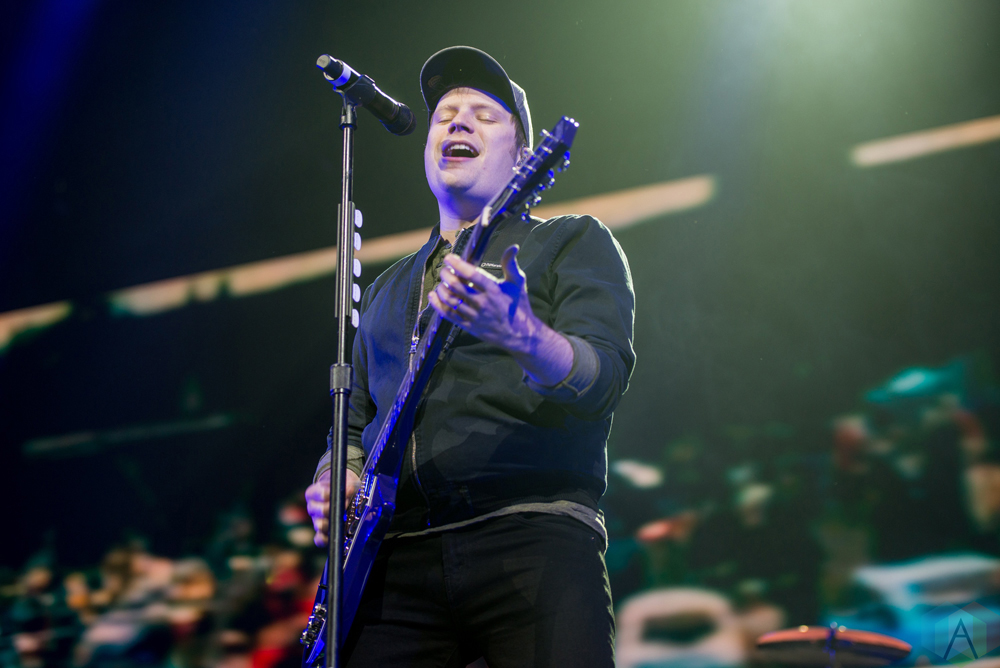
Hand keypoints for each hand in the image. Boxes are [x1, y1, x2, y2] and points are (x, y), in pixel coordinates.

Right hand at [305, 468, 360, 546]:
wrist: (344, 494)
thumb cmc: (343, 487)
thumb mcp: (346, 481)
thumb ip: (348, 484)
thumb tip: (350, 488)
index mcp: (313, 493)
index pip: (317, 494)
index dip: (329, 494)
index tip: (343, 491)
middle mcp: (312, 507)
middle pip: (319, 511)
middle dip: (334, 508)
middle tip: (346, 504)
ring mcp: (316, 521)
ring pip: (319, 525)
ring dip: (333, 522)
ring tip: (343, 518)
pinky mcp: (322, 532)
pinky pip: (319, 540)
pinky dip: (326, 539)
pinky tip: (335, 535)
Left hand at [429, 233, 573, 386]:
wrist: (520, 334)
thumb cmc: (518, 305)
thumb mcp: (518, 283)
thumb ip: (510, 264)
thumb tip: (512, 247)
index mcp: (494, 290)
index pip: (472, 274)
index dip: (458, 264)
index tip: (449, 258)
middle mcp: (483, 303)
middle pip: (457, 286)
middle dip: (446, 275)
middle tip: (444, 269)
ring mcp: (474, 316)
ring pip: (450, 300)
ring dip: (441, 289)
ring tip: (442, 282)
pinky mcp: (469, 326)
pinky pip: (449, 315)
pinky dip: (438, 304)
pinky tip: (433, 296)